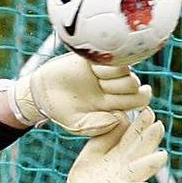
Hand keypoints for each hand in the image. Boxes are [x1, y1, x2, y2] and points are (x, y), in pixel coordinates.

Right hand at [5, 53, 152, 135]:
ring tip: (96, 77)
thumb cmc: (61, 111)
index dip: (138, 99)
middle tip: (102, 88)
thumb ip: (97, 127)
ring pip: (126, 69)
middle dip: (122, 87)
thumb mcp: (77, 125)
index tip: (126, 98)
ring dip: (113, 74)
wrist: (42, 92)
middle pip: (135, 84)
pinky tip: (92, 68)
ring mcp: (106, 72)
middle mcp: (114, 87)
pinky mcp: (96, 59)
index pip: (139, 100)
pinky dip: (105, 62)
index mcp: (114, 104)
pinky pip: (111, 55)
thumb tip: (119, 119)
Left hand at [51, 108, 167, 182]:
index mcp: (122, 152)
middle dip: (150, 140)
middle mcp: (126, 166)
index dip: (141, 125)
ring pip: (138, 171)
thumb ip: (109, 133)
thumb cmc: (90, 170)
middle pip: (140, 151)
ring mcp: (122, 181)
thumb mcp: (97, 147)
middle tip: (159, 126)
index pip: (134, 136)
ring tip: (162, 156)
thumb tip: (120, 113)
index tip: (148, 111)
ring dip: (150, 164)